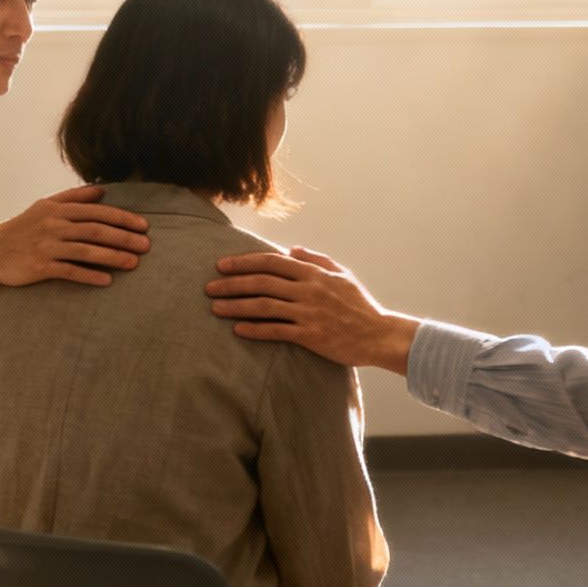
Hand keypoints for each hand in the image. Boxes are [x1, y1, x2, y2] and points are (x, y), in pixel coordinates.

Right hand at [0, 184, 150, 311]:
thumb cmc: (23, 228)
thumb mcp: (45, 207)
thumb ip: (74, 198)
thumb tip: (103, 190)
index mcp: (57, 209)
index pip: (96, 211)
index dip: (122, 218)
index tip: (143, 225)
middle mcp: (53, 225)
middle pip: (95, 230)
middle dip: (123, 237)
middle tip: (147, 245)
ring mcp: (46, 246)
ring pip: (86, 250)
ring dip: (113, 257)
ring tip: (134, 263)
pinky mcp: (39, 267)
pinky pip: (69, 271)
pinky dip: (89, 275)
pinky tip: (107, 280)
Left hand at [205, 246, 419, 372]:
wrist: (378, 335)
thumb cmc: (360, 305)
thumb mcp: (342, 275)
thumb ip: (316, 260)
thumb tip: (291, 250)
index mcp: (314, 273)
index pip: (272, 262)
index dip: (244, 262)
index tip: (222, 265)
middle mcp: (309, 290)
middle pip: (262, 282)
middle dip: (232, 283)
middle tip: (209, 287)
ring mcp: (308, 313)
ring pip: (264, 306)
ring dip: (236, 306)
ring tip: (215, 308)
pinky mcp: (310, 336)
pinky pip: (276, 331)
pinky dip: (254, 329)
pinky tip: (238, 330)